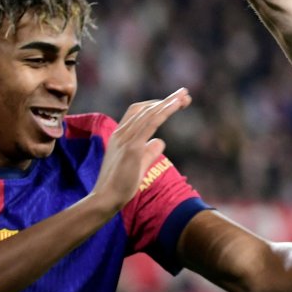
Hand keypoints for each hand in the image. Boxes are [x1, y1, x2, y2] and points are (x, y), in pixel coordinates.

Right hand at [94, 88, 191, 211]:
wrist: (106, 198)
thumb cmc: (121, 184)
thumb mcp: (138, 163)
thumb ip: (149, 151)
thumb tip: (161, 141)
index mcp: (120, 135)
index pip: (138, 111)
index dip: (155, 104)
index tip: (173, 102)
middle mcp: (121, 133)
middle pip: (146, 108)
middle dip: (167, 100)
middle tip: (184, 93)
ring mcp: (126, 139)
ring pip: (150, 113)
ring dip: (169, 102)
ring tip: (185, 96)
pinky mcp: (132, 148)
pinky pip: (151, 124)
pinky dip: (164, 111)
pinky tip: (176, 105)